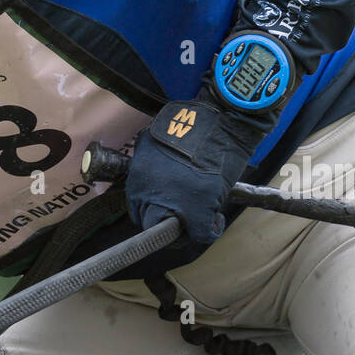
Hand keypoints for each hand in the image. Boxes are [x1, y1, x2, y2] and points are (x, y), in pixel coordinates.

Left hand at [125, 98, 266, 244]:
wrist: (218, 120)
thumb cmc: (190, 126)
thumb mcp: (156, 145)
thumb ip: (149, 167)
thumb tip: (152, 182)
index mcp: (138, 178)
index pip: (137, 210)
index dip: (152, 211)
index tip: (164, 210)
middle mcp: (151, 194)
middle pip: (151, 225)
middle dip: (166, 224)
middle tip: (182, 218)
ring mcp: (175, 204)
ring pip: (176, 234)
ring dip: (187, 228)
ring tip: (199, 217)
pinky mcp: (200, 209)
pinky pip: (202, 234)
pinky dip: (211, 229)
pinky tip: (216, 219)